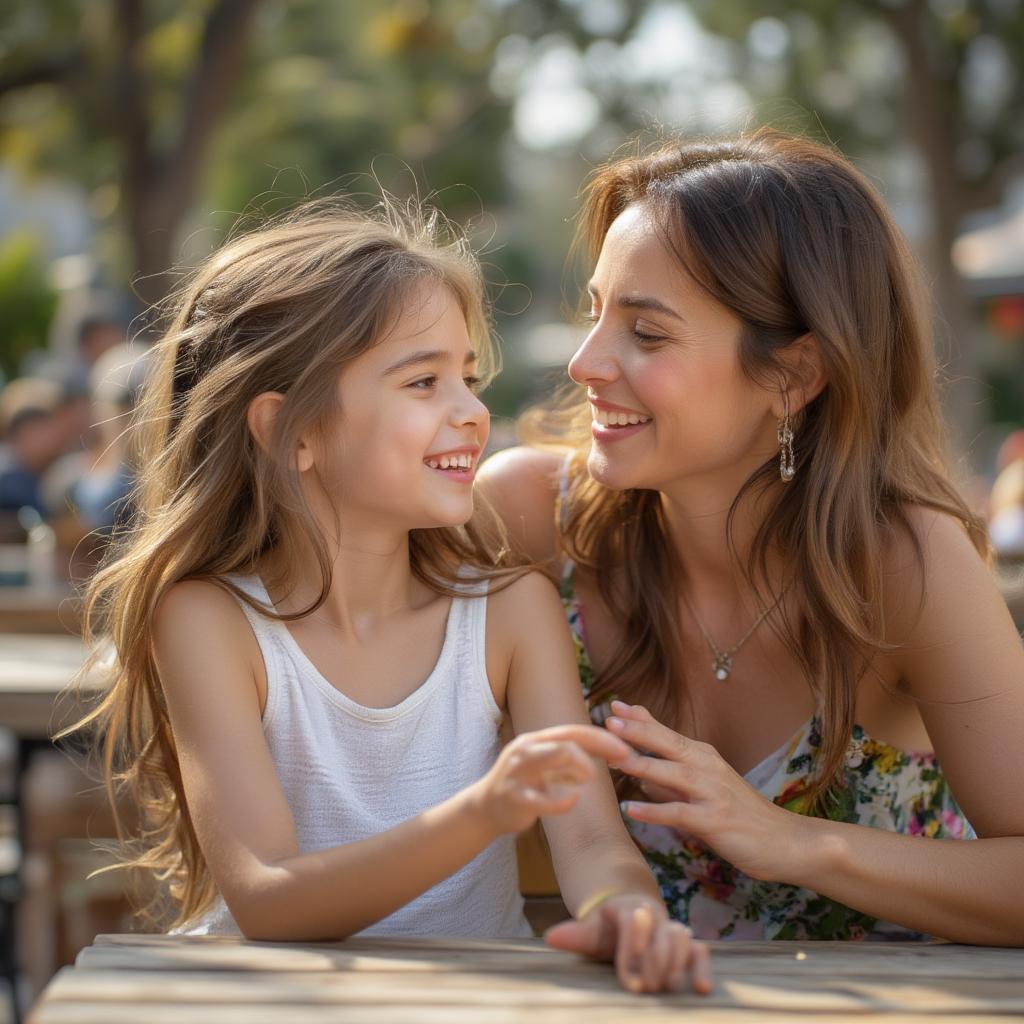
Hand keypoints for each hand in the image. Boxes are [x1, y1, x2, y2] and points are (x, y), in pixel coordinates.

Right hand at [470, 724, 630, 837]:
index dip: (603, 737)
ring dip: (581, 764)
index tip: (627, 748)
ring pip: (554, 755)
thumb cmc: (523, 785)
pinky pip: (541, 798)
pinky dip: (562, 800)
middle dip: (599, 746)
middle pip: (568, 739)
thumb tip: (606, 749)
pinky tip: (572, 801)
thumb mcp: (545, 765)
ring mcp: (518, 771)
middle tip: (622, 761)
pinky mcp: (514, 797)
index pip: (575, 731)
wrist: (484, 809)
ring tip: (591, 777)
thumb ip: (570, 757)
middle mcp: (526, 749)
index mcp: (537, 740)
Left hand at [545, 894, 712, 993]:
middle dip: (654, 962)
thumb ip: (575, 936)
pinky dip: (702, 968)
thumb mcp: (590, 931)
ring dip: (676, 964)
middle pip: (660, 933)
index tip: (630, 984)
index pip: (633, 923)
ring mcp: (670, 927)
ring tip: (668, 988)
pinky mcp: (686, 944)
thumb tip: (550, 937)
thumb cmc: (606, 929)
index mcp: (627, 908)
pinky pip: (699, 952)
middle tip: (646, 989)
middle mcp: (652, 914)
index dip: (633, 952)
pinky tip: (702, 989)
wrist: (627, 913)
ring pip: (681, 938)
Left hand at [605, 701, 806, 882]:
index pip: (667, 734)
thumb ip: (671, 773)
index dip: (641, 720)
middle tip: (609, 721)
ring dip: (645, 766)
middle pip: (670, 745)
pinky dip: (656, 811)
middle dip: (639, 732)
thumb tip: (636, 763)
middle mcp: (709, 768)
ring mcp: (714, 793)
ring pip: (675, 775)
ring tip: (617, 759)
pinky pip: (682, 814)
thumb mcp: (704, 787)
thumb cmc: (741, 815)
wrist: (786, 842)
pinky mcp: (716, 821)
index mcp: (704, 757)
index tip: (614, 707)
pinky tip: (632, 811)